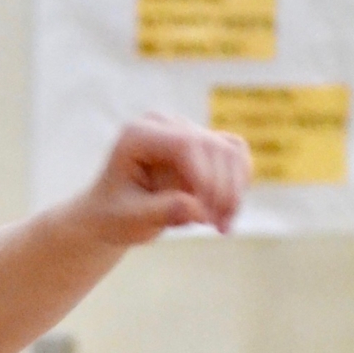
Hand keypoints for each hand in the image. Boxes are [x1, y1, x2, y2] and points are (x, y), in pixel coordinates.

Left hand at [83, 115, 249, 244]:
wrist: (114, 214)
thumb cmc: (115, 216)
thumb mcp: (130, 220)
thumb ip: (160, 212)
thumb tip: (197, 210)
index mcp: (138, 135)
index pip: (184, 145)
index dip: (204, 177)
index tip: (207, 215)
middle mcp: (165, 124)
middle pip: (211, 146)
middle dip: (221, 189)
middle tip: (218, 228)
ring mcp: (187, 130)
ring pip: (230, 150)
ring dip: (234, 190)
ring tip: (222, 226)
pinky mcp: (204, 143)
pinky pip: (236, 154)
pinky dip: (239, 183)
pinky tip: (227, 212)